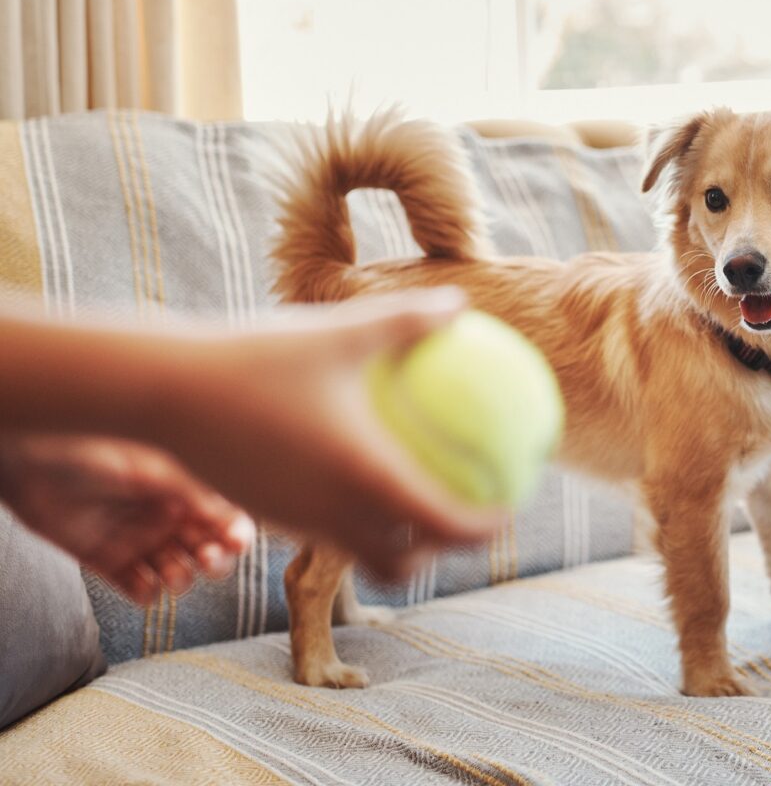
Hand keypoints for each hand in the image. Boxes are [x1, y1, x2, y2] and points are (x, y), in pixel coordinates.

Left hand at [0, 434, 253, 603]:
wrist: (33, 464)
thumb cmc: (95, 453)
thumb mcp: (154, 470)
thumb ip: (195, 495)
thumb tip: (236, 520)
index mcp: (182, 490)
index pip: (222, 518)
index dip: (235, 533)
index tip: (238, 543)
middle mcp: (165, 517)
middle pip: (205, 551)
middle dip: (213, 560)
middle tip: (207, 560)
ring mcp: (138, 541)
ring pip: (176, 573)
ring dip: (181, 579)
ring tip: (171, 573)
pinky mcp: (109, 562)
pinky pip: (138, 589)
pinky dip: (145, 593)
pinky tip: (142, 583)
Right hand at [148, 288, 506, 580]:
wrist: (163, 390)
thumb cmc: (258, 355)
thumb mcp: (341, 331)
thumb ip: (408, 321)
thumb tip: (460, 305)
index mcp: (365, 479)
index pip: (443, 526)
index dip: (484, 529)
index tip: (510, 509)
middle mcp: (331, 515)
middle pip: (402, 562)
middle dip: (441, 550)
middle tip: (470, 518)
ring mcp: (294, 523)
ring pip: (357, 554)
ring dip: (395, 543)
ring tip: (418, 506)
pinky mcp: (264, 515)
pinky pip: (321, 531)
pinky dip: (351, 523)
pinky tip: (355, 479)